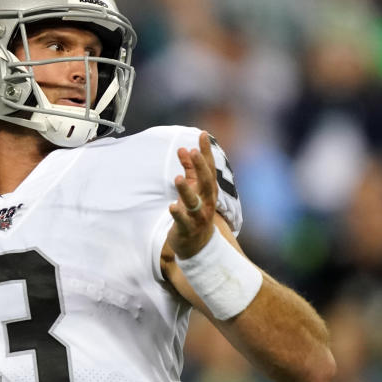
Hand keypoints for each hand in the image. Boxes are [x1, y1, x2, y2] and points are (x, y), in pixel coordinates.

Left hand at [167, 132, 217, 259]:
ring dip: (186, 190)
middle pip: (206, 182)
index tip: (203, 135)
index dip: (206, 152)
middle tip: (193, 152)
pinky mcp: (188, 229)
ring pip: (194, 202)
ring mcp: (199, 216)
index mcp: (209, 191)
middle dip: (200, 167)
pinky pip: (183, 221)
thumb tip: (183, 149)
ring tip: (178, 177)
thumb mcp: (193, 190)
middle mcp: (207, 202)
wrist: (198, 245)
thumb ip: (189, 170)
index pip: (209, 168)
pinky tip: (172, 206)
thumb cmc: (195, 212)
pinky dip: (178, 214)